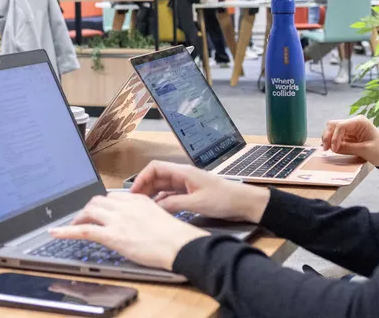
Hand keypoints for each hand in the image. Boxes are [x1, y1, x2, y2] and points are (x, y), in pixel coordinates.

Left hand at [50, 193, 209, 270]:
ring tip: (72, 225)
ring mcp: (117, 219)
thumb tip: (134, 223)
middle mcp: (124, 205)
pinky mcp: (112, 235)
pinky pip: (83, 230)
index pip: (111, 197)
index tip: (97, 210)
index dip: (101, 205)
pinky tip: (56, 232)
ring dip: (78, 218)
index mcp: (137, 199)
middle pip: (97, 201)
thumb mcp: (157, 217)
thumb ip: (142, 215)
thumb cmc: (174, 237)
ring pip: (89, 211)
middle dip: (88, 210)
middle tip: (83, 219)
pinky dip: (66, 230)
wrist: (179, 244)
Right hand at [129, 161, 269, 223]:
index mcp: (183, 172)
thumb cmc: (225, 198)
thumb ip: (174, 205)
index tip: (134, 192)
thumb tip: (154, 208)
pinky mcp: (191, 194)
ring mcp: (187, 185)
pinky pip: (171, 196)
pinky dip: (163, 202)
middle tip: (134, 203)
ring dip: (152, 196)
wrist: (244, 203)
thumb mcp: (197, 203)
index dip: (142, 178)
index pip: (155, 168)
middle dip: (144, 188)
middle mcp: (183, 176)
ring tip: (142, 208)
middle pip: (157, 178)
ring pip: (163, 187)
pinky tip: (158, 211)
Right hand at [321, 116, 378, 166]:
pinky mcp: (350, 135)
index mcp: (359, 122)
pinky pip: (337, 136)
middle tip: (325, 148)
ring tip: (326, 149)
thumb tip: (332, 148)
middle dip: (328, 136)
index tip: (333, 150)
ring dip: (328, 138)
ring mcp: (351, 128)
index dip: (334, 137)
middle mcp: (354, 122)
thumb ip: (347, 148)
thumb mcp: (364, 150)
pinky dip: (332, 141)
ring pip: (333, 129)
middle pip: (333, 125)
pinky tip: (331, 148)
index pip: (340, 126)